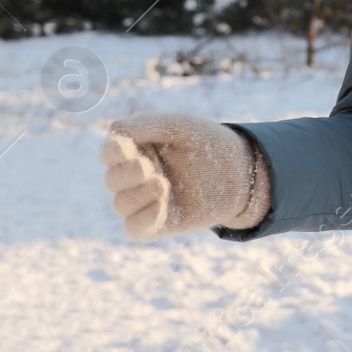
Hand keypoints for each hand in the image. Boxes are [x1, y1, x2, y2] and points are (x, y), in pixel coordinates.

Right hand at [99, 111, 269, 239]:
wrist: (241, 171)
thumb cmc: (208, 142)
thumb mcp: (179, 125)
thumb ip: (145, 124)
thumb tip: (112, 131)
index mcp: (137, 150)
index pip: (109, 153)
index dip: (111, 152)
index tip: (125, 148)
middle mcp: (137, 176)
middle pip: (112, 180)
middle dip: (126, 174)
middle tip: (149, 168)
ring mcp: (146, 201)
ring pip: (121, 204)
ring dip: (138, 195)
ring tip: (163, 184)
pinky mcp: (159, 223)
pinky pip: (135, 228)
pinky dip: (143, 219)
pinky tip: (161, 207)